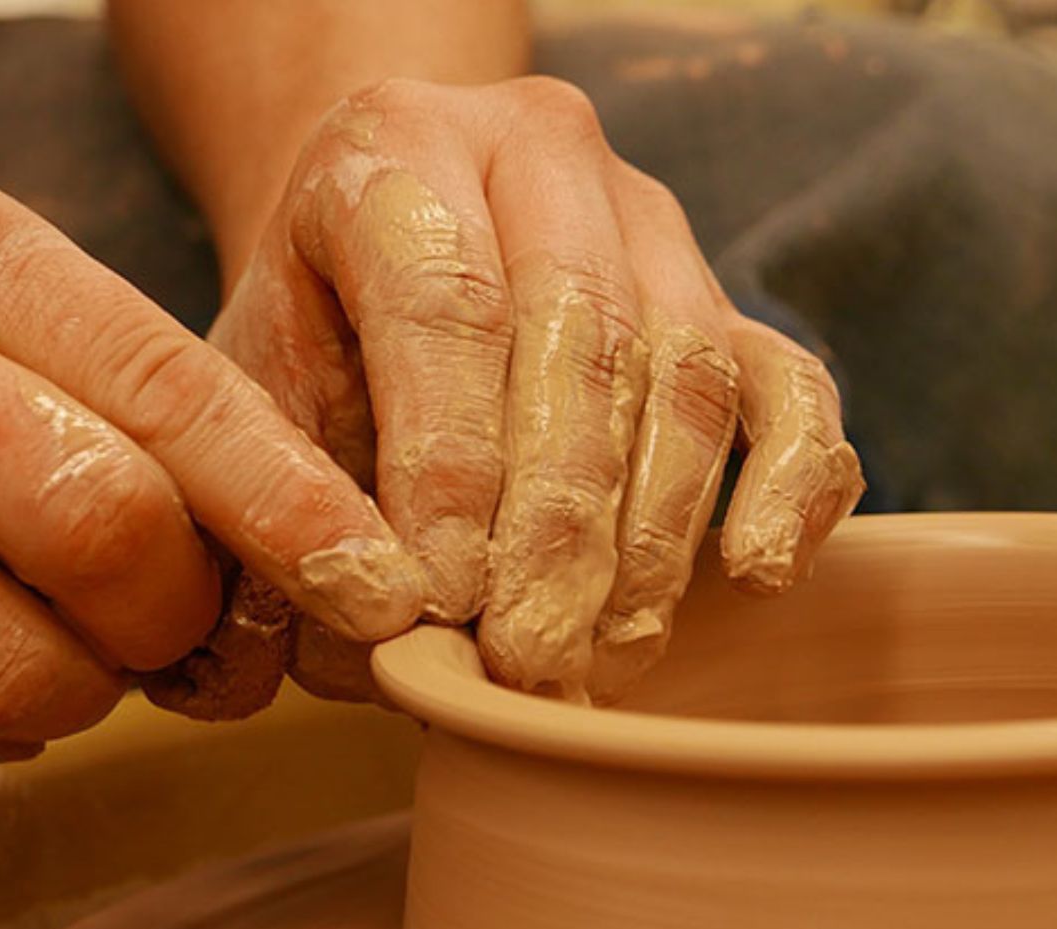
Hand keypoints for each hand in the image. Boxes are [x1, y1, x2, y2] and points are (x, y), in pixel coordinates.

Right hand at [0, 172, 431, 760]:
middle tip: (171, 620)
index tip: (381, 590)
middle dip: (177, 609)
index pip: (173, 393)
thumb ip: (165, 413)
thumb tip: (342, 557)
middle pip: (107, 526)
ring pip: (24, 661)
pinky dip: (2, 713)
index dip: (291, 506)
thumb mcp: (40, 324)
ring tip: (71, 634)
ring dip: (88, 680)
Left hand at [210, 76, 864, 702]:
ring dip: (653, 538)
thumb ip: (295, 498)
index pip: (445, 300)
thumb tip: (383, 635)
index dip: (450, 463)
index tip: (443, 600)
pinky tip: (754, 575)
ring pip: (690, 375)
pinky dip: (791, 487)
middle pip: (584, 339)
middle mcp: (543, 157)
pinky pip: (794, 390)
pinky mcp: (729, 307)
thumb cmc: (320, 338)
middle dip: (558, 525)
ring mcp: (656, 229)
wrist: (399, 247)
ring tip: (602, 653)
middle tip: (529, 656)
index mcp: (400, 146)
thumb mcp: (262, 394)